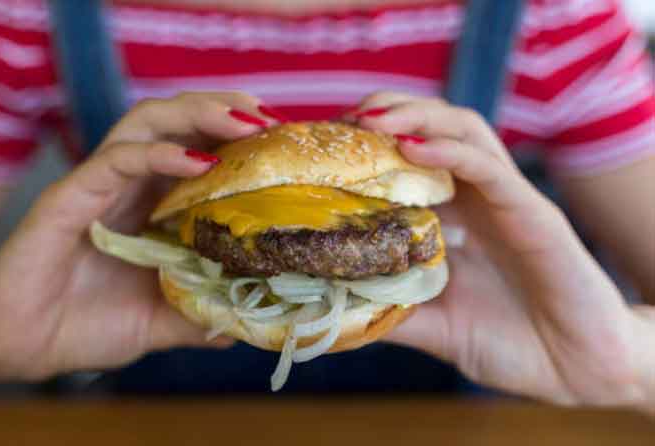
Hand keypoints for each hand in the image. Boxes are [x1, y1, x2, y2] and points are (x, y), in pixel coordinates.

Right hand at [0, 92, 281, 386]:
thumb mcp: (162, 321)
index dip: (240, 138)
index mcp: (154, 205)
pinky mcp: (69, 198)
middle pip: (178, 121)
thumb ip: (202, 314)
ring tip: (243, 124)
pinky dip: (158, 153)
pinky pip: (115, 160)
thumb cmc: (88, 325)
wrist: (24, 347)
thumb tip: (249, 319)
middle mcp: (131, 186)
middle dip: (225, 109)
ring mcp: (100, 186)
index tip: (284, 141)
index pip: (200, 148)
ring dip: (197, 115)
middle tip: (269, 119)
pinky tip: (197, 161)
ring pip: (147, 123)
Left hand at [346, 92, 652, 407]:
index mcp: (455, 216)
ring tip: (373, 119)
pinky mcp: (533, 214)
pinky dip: (452, 152)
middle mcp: (478, 198)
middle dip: (389, 113)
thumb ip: (394, 313)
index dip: (371, 143)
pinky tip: (414, 147)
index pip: (412, 156)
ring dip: (417, 116)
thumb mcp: (436, 327)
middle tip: (346, 120)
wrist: (576, 371)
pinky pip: (491, 169)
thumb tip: (337, 308)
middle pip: (436, 127)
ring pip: (465, 131)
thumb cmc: (509, 344)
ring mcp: (507, 200)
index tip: (329, 144)